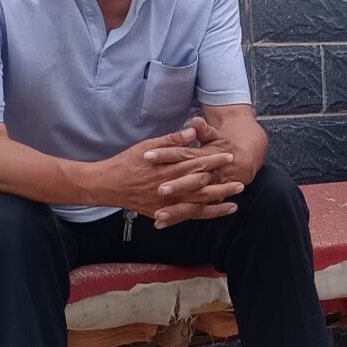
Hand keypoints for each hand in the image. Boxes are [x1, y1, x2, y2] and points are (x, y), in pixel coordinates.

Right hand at [95, 123, 242, 224]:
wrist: (107, 185)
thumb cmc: (127, 163)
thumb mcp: (148, 146)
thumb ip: (171, 141)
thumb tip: (192, 131)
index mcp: (167, 168)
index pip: (196, 163)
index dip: (214, 160)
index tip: (229, 156)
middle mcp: (169, 187)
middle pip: (201, 186)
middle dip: (221, 185)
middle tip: (240, 183)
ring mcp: (166, 202)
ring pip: (196, 204)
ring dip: (216, 203)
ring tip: (235, 203)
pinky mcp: (162, 212)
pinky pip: (186, 215)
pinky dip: (202, 214)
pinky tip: (215, 213)